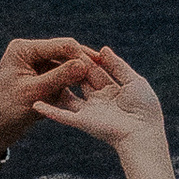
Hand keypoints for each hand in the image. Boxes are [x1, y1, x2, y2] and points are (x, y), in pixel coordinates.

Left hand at [0, 36, 101, 161]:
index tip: (99, 67)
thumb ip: (59, 77)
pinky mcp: (40, 81)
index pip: (62, 45)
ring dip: (80, 76)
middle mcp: (31, 54)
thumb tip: (85, 64)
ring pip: (66, 68)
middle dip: (84, 64)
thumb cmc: (4, 111)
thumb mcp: (33, 93)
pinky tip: (89, 92)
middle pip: (66, 54)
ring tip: (102, 84)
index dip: (82, 55)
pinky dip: (72, 86)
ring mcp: (36, 67)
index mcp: (24, 49)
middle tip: (107, 73)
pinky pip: (62, 80)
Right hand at [31, 44, 166, 154]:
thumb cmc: (144, 108)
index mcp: (112, 90)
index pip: (96, 69)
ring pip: (68, 96)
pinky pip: (62, 115)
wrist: (142, 133)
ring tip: (40, 72)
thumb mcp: (133, 81)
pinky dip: (49, 111)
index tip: (73, 45)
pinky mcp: (82, 122)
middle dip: (70, 66)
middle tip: (55, 51)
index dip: (86, 58)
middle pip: (80, 79)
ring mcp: (89, 111)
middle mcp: (98, 99)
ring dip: (56, 85)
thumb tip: (103, 49)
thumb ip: (117, 65)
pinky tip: (35, 104)